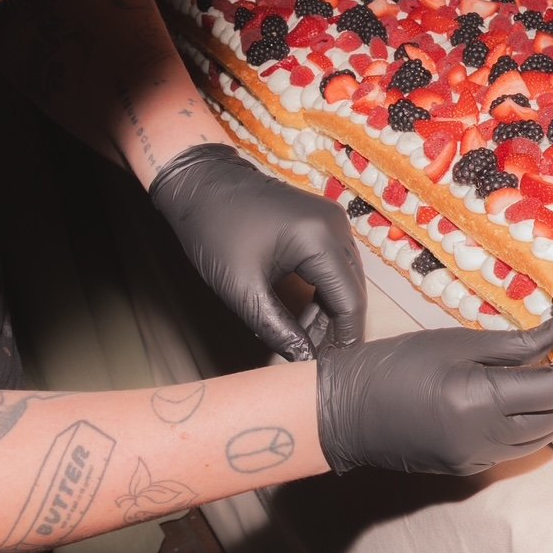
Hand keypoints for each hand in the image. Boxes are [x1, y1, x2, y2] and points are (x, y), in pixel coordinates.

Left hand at [149, 144, 364, 360]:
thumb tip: (304, 361)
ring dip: (331, 314)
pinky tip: (306, 319)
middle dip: (339, 330)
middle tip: (320, 363)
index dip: (345, 340)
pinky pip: (334, 266)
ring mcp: (332, 222)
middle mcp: (336, 226)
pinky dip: (324, 294)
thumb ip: (278, 329)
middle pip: (353, 291)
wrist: (199, 183)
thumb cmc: (213, 230)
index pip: (350, 301)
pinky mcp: (323, 223)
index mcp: (320, 238)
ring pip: (345, 281)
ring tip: (309, 345)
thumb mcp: (242, 289)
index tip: (334, 370)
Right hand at [317, 318, 552, 476]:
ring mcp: (477, 458)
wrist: (346, 412)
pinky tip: (524, 402)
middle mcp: (485, 438)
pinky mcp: (467, 468)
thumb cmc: (396, 364)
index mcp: (481, 400)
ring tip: (552, 378)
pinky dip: (532, 427)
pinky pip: (516, 451)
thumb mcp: (455, 343)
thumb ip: (513, 344)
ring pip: (540, 441)